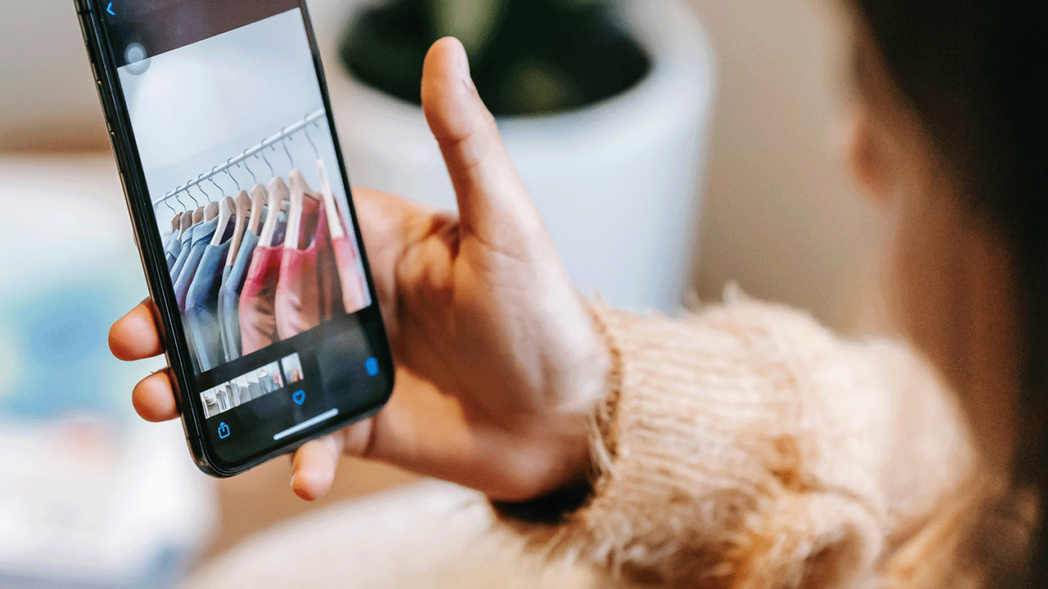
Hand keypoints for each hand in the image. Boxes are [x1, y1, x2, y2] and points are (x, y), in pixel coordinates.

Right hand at [110, 38, 610, 502]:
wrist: (567, 415)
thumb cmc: (542, 310)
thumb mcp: (503, 220)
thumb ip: (464, 142)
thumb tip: (445, 52)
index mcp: (366, 242)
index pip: (273, 230)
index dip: (212, 240)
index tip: (160, 252)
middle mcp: (346, 300)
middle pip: (242, 303)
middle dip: (180, 319)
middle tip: (134, 337)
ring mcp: (346, 364)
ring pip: (253, 370)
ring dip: (201, 387)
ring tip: (159, 401)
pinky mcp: (358, 421)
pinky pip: (305, 435)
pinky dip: (294, 454)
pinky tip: (303, 470)